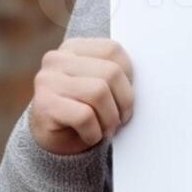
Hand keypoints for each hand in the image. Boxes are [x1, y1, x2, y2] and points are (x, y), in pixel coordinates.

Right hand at [28, 37, 134, 154]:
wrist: (55, 143)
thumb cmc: (85, 112)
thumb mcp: (102, 86)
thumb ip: (115, 74)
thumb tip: (147, 77)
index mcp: (74, 48)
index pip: (114, 51)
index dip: (128, 78)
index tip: (123, 98)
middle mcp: (57, 59)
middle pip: (111, 72)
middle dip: (123, 102)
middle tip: (119, 119)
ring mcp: (47, 80)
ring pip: (99, 93)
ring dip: (110, 119)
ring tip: (106, 128)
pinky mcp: (44, 104)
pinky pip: (84, 116)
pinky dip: (94, 133)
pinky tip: (90, 136)